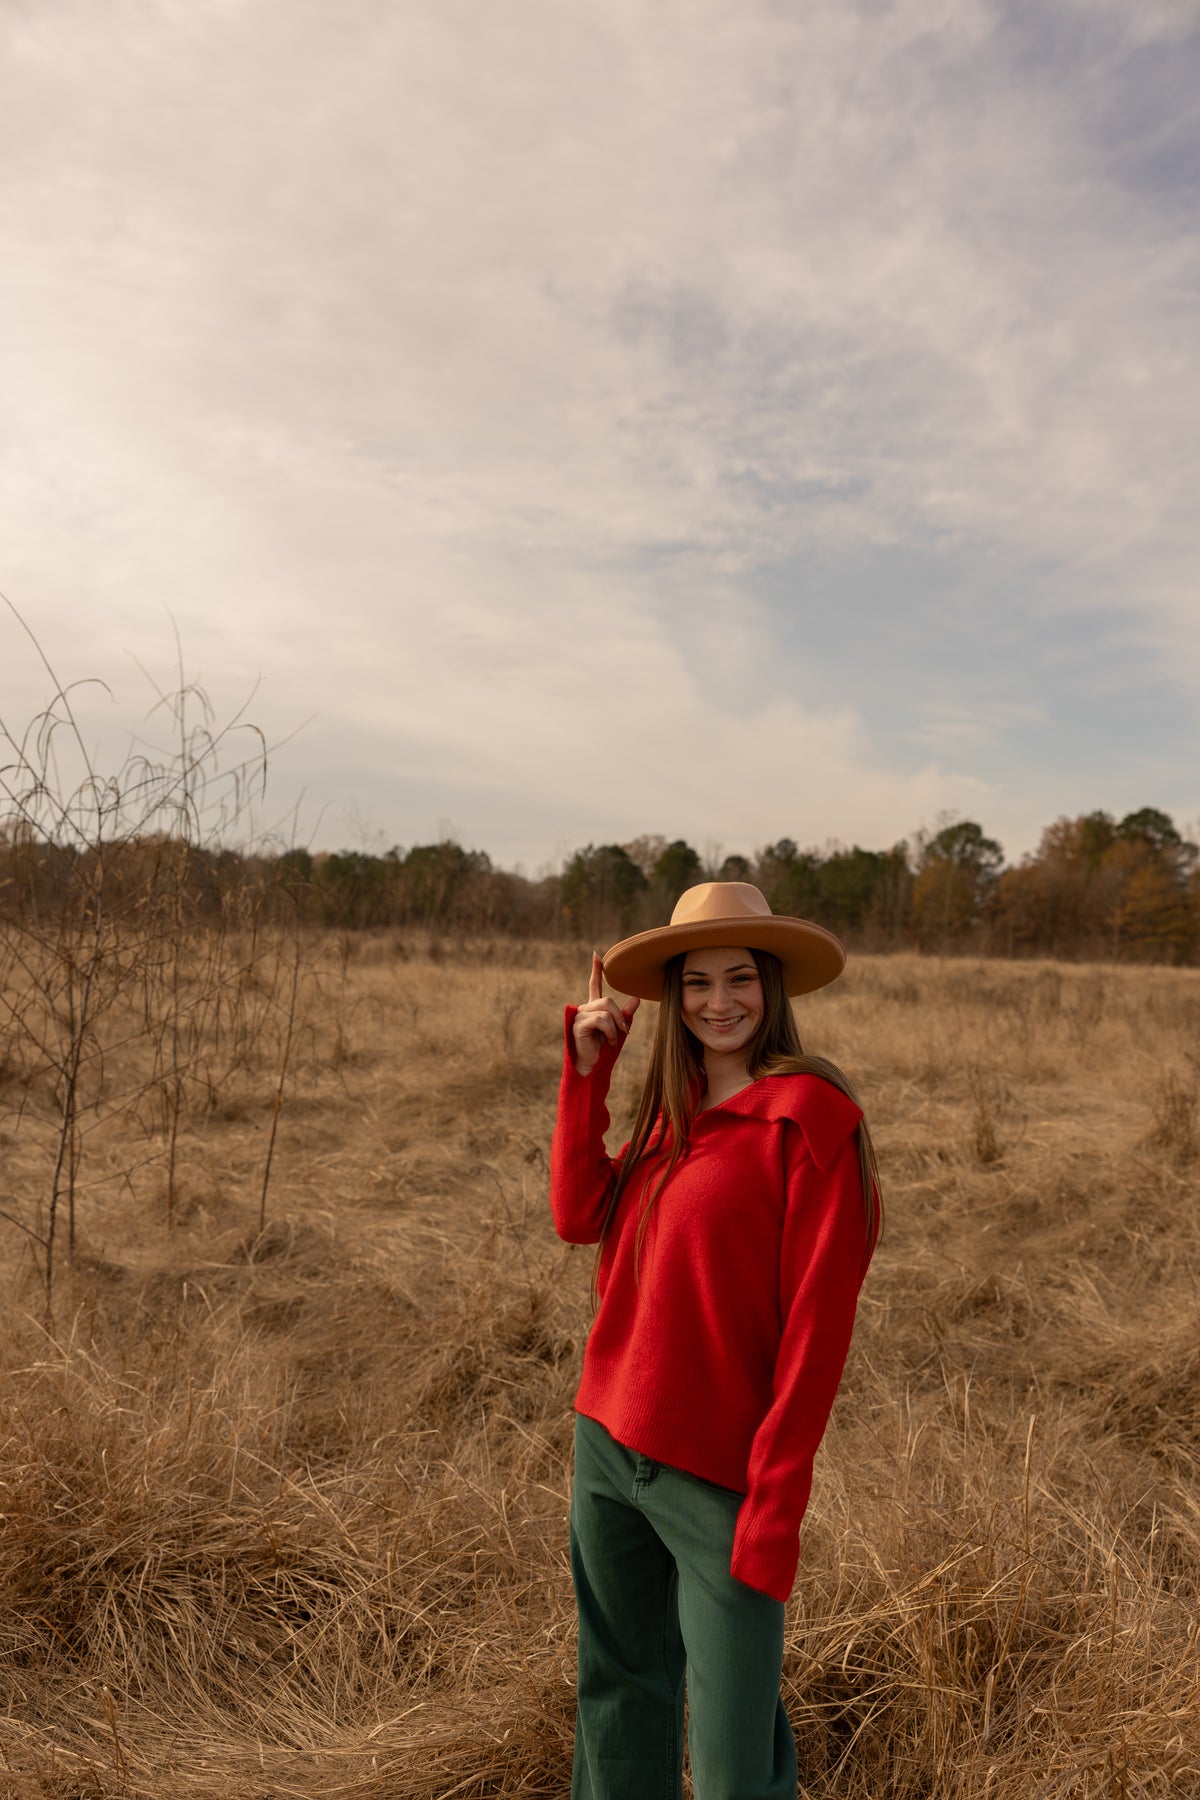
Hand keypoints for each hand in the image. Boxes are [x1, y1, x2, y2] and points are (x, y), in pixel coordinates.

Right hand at [571, 951, 640, 1076]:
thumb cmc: (604, 1052)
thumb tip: (636, 998)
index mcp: (593, 1009)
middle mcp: (585, 1009)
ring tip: (615, 1039)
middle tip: (626, 1030)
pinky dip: (610, 1031)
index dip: (596, 970)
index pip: (594, 986)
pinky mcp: (579, 1025)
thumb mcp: (619, 1031)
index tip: (596, 955)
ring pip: (605, 1009)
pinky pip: (601, 1020)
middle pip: (607, 1000)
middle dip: (620, 1016)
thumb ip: (625, 1014)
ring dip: (616, 1025)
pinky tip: (610, 1042)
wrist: (593, 1069)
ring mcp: (580, 1016)